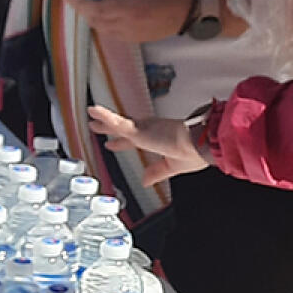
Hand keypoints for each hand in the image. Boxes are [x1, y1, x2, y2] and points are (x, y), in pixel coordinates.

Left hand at [65, 0, 194, 42]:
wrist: (194, 11)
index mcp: (130, 7)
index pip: (95, 8)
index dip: (78, 2)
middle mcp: (127, 25)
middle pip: (94, 20)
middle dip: (81, 7)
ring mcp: (130, 35)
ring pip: (100, 28)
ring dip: (91, 15)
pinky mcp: (134, 39)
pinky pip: (110, 32)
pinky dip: (101, 22)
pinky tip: (104, 9)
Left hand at [90, 103, 210, 183]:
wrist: (201, 144)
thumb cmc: (195, 153)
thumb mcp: (172, 167)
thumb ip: (157, 172)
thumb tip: (144, 181)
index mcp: (158, 140)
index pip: (135, 140)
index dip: (122, 142)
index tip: (112, 143)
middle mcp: (150, 131)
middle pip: (124, 128)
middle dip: (110, 126)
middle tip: (96, 124)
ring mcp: (144, 129)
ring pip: (118, 123)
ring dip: (104, 119)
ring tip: (91, 114)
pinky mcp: (141, 130)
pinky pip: (118, 122)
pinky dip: (105, 116)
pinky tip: (93, 110)